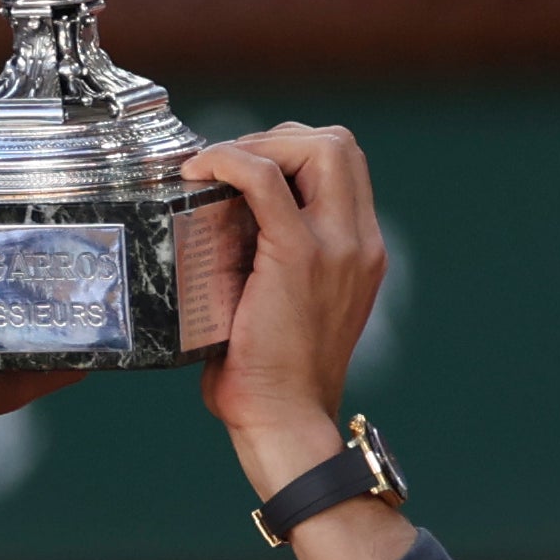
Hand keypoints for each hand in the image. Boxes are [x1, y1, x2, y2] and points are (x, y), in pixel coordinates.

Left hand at [182, 124, 413, 559]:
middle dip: (277, 138)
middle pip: (338, 143)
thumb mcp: (285, 304)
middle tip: (226, 166)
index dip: (292, 151)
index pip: (343, 165)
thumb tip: (215, 225)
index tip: (244, 173)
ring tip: (214, 171)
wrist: (284, 422)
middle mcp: (359, 242)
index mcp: (361, 251)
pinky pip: (265, 179)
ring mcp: (337, 246)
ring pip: (316, 146)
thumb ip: (269, 261)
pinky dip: (230, 161)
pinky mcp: (298, 256)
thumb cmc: (270, 376)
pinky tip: (198, 174)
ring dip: (258, 144)